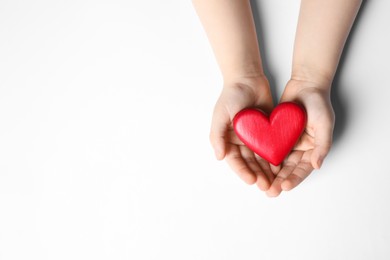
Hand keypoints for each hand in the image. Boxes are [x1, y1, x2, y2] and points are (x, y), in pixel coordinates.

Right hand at [210, 76, 279, 190]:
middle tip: (267, 186)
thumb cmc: (231, 95)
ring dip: (267, 171)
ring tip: (275, 182)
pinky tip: (282, 167)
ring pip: (261, 159)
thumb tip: (219, 156)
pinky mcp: (268, 133)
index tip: (252, 180)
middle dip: (258, 175)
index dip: (243, 172)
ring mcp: (255, 138)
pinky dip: (276, 158)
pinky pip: (272, 148)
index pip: (235, 161)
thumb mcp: (220, 114)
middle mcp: (241, 142)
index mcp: (228, 140)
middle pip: (250, 163)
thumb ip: (217, 135)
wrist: (248, 79)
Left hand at [266, 79, 334, 196]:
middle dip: (279, 181)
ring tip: (261, 185)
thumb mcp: (324, 123)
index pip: (303, 169)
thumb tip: (317, 166)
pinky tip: (256, 167)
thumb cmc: (319, 103)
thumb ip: (323, 145)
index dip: (294, 178)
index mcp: (313, 149)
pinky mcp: (277, 134)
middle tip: (270, 192)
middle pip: (289, 169)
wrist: (305, 84)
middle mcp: (300, 149)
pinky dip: (264, 158)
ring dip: (270, 174)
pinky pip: (269, 148)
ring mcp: (288, 142)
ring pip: (278, 162)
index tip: (284, 187)